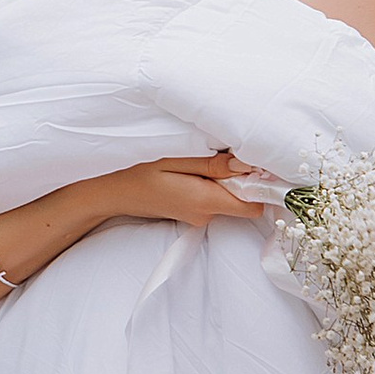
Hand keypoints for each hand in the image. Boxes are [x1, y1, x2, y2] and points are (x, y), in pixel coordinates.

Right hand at [109, 151, 264, 230]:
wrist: (114, 193)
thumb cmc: (140, 173)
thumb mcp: (175, 159)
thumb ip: (212, 165)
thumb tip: (246, 165)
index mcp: (205, 200)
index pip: (252, 205)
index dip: (259, 186)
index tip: (256, 165)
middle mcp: (206, 214)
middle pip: (243, 200)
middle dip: (240, 178)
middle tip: (222, 156)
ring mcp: (200, 217)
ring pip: (229, 198)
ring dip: (223, 180)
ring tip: (199, 162)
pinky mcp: (194, 214)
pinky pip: (215, 199)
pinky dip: (212, 185)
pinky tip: (193, 172)